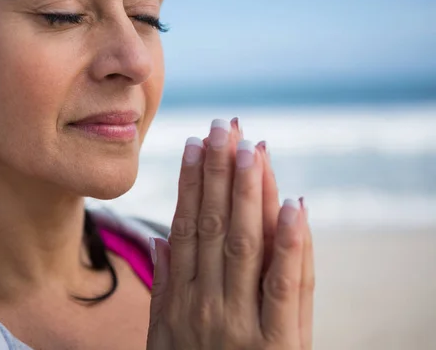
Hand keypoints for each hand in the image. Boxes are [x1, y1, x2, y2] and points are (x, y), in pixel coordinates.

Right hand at [147, 119, 314, 348]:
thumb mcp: (163, 340)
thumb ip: (164, 290)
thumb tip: (161, 240)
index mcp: (178, 302)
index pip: (186, 228)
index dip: (190, 184)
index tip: (195, 144)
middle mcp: (207, 306)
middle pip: (214, 227)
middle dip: (219, 173)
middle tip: (224, 127)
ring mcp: (242, 325)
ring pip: (246, 246)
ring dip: (249, 193)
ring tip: (252, 148)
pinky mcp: (280, 346)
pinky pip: (286, 288)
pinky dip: (292, 245)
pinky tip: (295, 205)